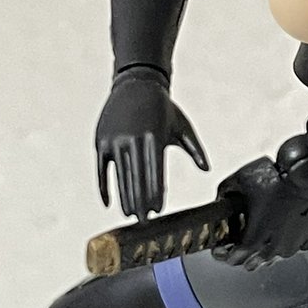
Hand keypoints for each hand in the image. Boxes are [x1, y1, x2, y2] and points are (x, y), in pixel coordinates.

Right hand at [95, 66, 208, 219]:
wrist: (136, 85)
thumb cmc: (164, 109)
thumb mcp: (182, 125)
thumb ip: (195, 149)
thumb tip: (206, 169)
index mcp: (155, 136)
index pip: (155, 172)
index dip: (155, 193)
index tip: (158, 211)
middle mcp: (134, 139)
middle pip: (137, 178)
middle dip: (141, 202)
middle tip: (144, 222)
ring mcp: (115, 141)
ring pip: (120, 176)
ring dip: (125, 197)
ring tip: (131, 214)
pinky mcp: (101, 142)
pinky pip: (101, 169)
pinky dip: (104, 187)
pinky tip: (109, 203)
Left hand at [214, 134, 307, 268]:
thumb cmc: (280, 178)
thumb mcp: (242, 180)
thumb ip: (227, 192)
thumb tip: (222, 197)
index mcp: (255, 238)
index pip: (235, 258)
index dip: (225, 254)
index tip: (223, 249)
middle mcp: (275, 247)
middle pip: (255, 262)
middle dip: (245, 255)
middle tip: (242, 245)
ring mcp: (294, 244)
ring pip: (277, 257)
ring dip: (269, 249)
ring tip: (265, 238)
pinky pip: (297, 246)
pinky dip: (290, 240)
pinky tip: (286, 230)